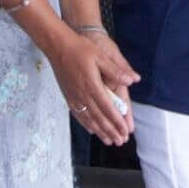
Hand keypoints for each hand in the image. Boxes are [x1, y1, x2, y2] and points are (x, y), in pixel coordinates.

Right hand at [55, 32, 136, 147]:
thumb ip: (115, 71)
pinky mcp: (68, 96)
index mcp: (92, 85)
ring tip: (109, 141)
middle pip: (99, 118)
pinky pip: (78, 115)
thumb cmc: (80, 48)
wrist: (57, 46)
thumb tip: (131, 80)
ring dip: (100, 131)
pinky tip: (91, 130)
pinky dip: (86, 124)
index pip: (108, 108)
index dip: (117, 121)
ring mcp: (74, 97)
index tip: (126, 131)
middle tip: (121, 141)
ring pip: (88, 119)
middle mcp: (82, 95)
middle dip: (111, 131)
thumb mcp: (100, 56)